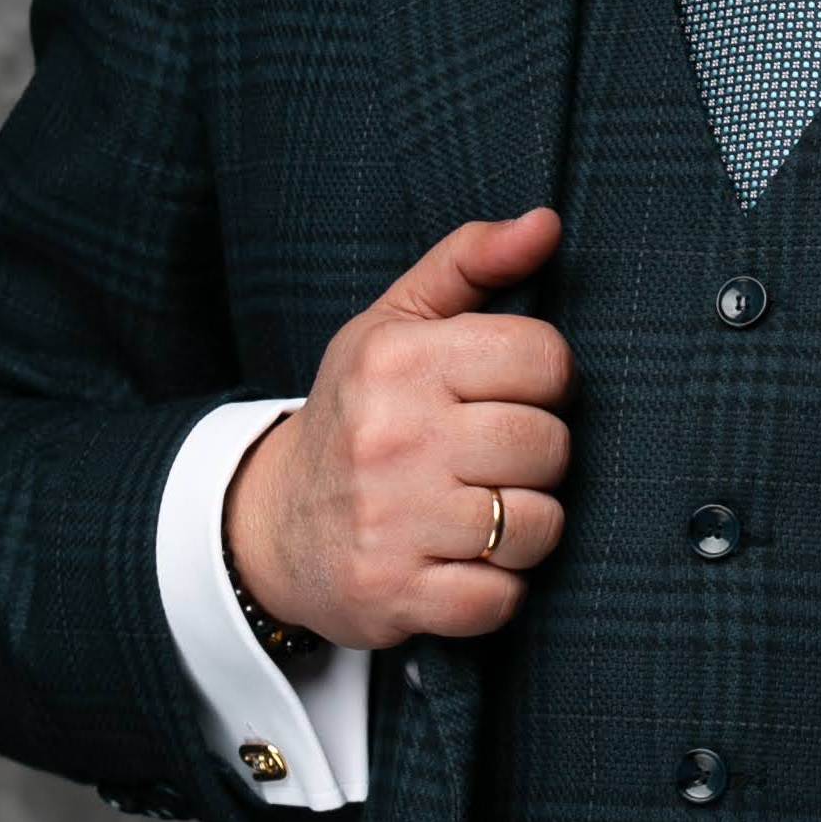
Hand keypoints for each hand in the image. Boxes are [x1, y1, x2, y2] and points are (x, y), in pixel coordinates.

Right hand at [223, 206, 572, 648]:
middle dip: (539, 453)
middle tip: (500, 454)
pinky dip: (498, 588)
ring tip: (488, 507)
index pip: (543, 358)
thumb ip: (473, 259)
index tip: (517, 389)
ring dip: (528, 524)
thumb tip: (548, 222)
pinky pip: (500, 599)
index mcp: (401, 360)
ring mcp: (391, 522)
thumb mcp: (398, 319)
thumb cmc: (360, 408)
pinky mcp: (393, 596)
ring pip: (536, 526)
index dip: (548, 377)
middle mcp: (394, 437)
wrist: (272, 522)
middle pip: (547, 444)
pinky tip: (466, 561)